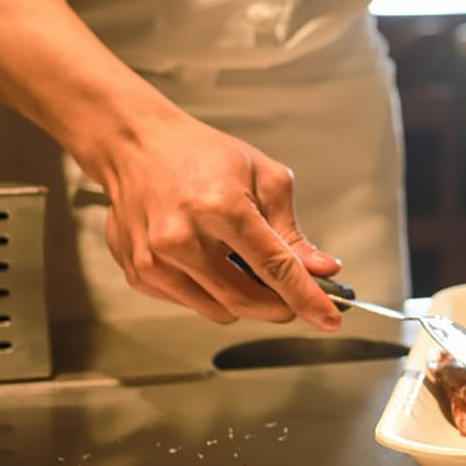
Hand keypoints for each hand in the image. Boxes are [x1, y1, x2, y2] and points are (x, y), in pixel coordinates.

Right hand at [85, 112, 343, 328]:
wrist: (136, 146)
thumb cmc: (201, 155)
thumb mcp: (263, 177)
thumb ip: (292, 231)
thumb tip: (320, 270)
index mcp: (218, 206)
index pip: (273, 267)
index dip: (306, 298)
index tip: (329, 319)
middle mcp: (180, 237)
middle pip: (246, 300)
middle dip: (280, 305)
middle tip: (295, 294)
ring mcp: (154, 260)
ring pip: (220, 310)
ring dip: (245, 299)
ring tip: (242, 262)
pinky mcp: (139, 274)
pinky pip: (192, 304)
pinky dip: (211, 292)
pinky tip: (208, 260)